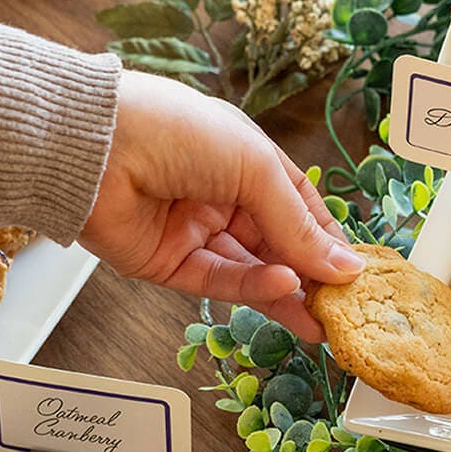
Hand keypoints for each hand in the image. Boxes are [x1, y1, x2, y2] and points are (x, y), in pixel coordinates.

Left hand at [78, 71, 364, 341]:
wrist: (96, 147)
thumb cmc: (176, 131)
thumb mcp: (254, 168)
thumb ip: (297, 224)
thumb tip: (344, 265)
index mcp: (244, 161)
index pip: (297, 207)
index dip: (325, 238)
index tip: (354, 270)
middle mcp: (221, 198)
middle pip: (275, 245)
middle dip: (309, 275)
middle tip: (342, 307)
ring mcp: (195, 233)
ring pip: (250, 271)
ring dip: (286, 294)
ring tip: (321, 320)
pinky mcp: (169, 265)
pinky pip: (218, 281)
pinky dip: (250, 288)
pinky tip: (283, 290)